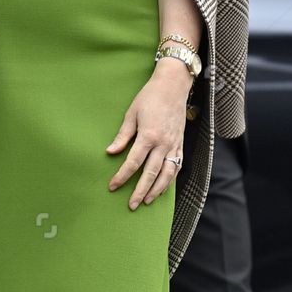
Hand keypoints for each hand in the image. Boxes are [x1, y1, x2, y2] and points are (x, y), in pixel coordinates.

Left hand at [106, 61, 190, 207]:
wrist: (173, 87)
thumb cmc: (150, 97)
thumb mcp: (132, 114)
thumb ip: (122, 136)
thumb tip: (110, 152)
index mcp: (148, 136)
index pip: (133, 163)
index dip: (122, 176)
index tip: (112, 186)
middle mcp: (163, 144)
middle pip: (150, 174)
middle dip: (140, 191)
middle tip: (131, 205)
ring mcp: (174, 145)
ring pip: (167, 174)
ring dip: (157, 190)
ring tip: (147, 200)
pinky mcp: (180, 144)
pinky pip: (177, 166)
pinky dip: (170, 180)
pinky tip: (163, 187)